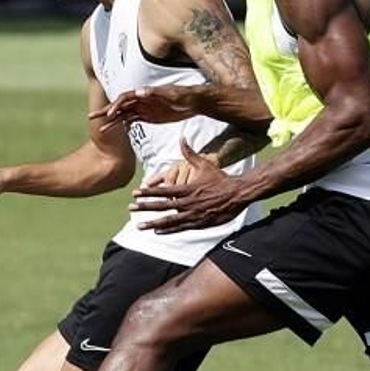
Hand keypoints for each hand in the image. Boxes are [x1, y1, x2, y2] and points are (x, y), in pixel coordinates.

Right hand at [93, 85, 197, 130]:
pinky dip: (122, 125)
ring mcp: (143, 108)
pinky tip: (114, 131)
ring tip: (100, 129)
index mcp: (145, 93)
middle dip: (106, 111)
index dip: (116, 105)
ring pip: (123, 115)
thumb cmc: (184, 95)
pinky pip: (131, 121)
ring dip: (111, 121)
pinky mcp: (147, 116)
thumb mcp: (171, 94)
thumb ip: (155, 93)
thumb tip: (139, 91)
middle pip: (120, 105)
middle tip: (92, 117)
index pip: (126, 98)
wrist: (194, 102)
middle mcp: (141, 100)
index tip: (110, 114)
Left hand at [130, 141, 245, 232]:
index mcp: (188, 188)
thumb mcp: (205, 164)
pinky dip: (169, 230)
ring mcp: (194, 214)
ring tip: (140, 226)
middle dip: (145, 207)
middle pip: (162, 206)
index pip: (164, 190)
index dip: (148, 192)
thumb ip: (190, 153)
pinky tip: (157, 232)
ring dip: (153, 223)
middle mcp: (188, 202)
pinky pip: (181, 228)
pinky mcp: (200, 223)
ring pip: (170, 220)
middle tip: (131, 209)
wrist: (238, 193)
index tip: (135, 193)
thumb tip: (181, 138)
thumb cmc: (220, 178)